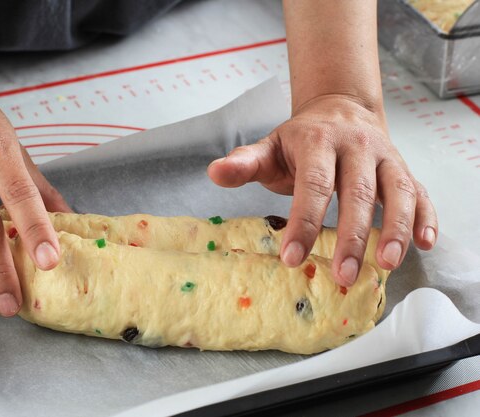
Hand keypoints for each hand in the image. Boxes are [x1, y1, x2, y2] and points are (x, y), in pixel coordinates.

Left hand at [207, 95, 437, 285]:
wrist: (339, 110)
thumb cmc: (301, 139)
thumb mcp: (269, 147)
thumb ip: (245, 162)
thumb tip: (214, 172)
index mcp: (318, 142)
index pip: (313, 184)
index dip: (303, 222)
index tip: (291, 257)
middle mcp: (356, 147)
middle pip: (359, 193)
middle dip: (352, 236)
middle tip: (343, 275)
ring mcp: (385, 158)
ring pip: (398, 192)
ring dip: (397, 229)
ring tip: (387, 264)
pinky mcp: (403, 169)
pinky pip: (421, 191)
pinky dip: (426, 216)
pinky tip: (424, 243)